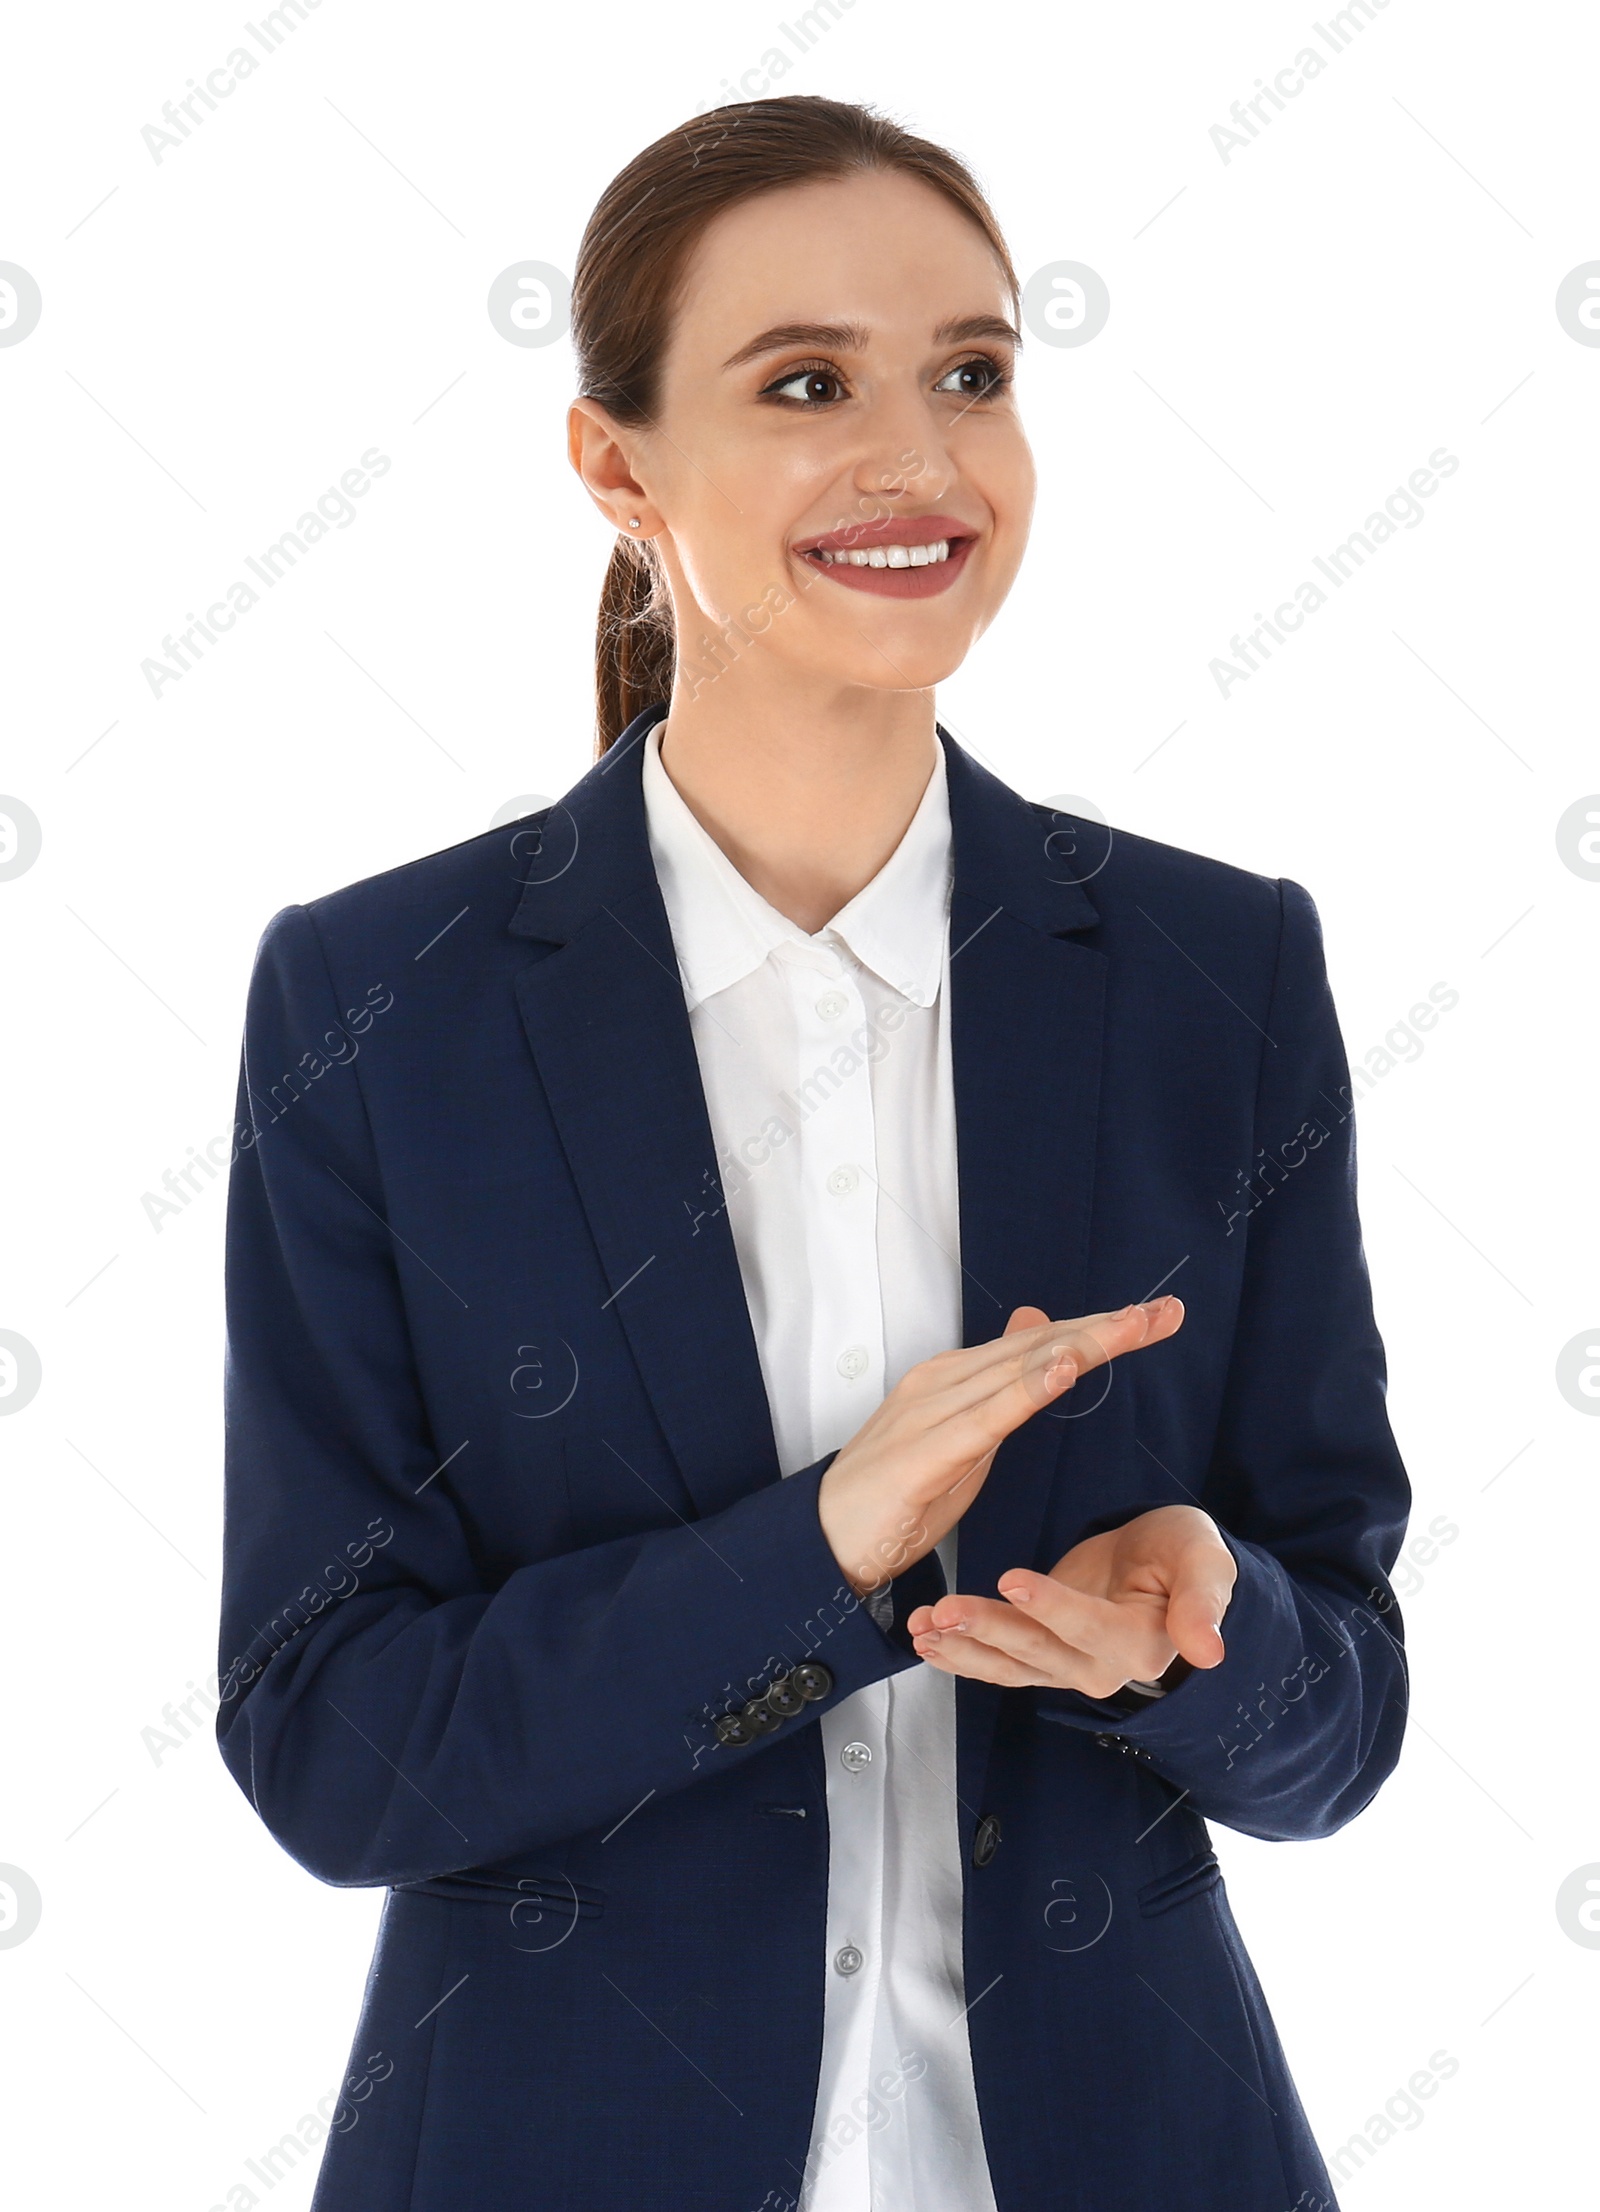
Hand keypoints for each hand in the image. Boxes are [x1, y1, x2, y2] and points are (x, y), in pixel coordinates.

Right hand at [817, 1297, 1184, 1598]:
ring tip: (1133, 1326)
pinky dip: (1028, 1387)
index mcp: (957, 1376)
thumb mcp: (963, 1438)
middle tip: (1165, 1313)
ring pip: (1020, 1369)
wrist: (824, 1538)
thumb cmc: (895, 1493)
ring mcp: (932, 1410)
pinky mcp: (926, 1451)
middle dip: (1107, 1327)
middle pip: (1039, 1345)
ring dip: (1082, 1344)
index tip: (1156, 1318)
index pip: (1041, 1342)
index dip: (1100, 1327)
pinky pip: (987, 1417)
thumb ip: (1003, 1390)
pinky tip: (1064, 1367)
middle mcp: (946, 1379)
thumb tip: (1046, 1341)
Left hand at [907, 1503, 1236, 1697]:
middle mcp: (1102, 1666)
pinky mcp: (1041, 1654)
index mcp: (1143, 1642)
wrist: (1164, 1564)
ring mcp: (1066, 1665)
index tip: (1013, 1579)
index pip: (1091, 1627)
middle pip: (1038, 1650)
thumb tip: (1208, 1651)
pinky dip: (959, 1653)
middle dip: (988, 1629)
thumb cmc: (1184, 1554)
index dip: (1052, 1606)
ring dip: (962, 1646)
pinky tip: (925, 1639)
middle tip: (943, 1609)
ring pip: (1008, 1663)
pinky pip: (997, 1662)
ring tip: (922, 1625)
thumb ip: (1204, 1599)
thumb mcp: (1204, 1560)